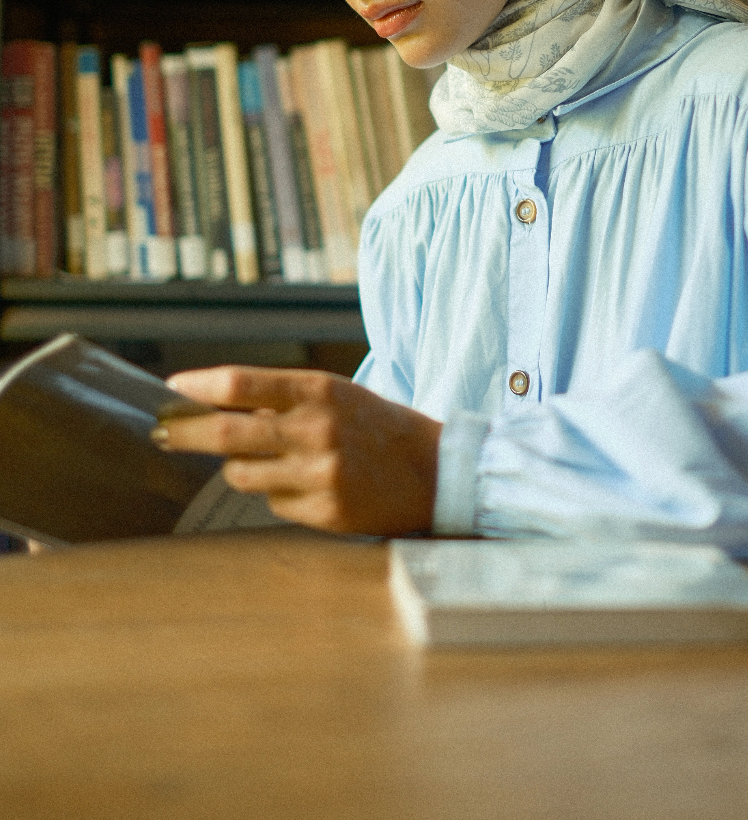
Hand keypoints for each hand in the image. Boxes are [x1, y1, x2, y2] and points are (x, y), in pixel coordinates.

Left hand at [158, 367, 441, 536]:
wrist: (436, 473)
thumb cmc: (377, 426)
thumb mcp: (337, 394)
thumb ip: (283, 399)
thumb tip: (216, 405)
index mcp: (320, 391)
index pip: (242, 385)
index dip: (200, 386)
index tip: (173, 388)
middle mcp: (317, 431)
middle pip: (225, 434)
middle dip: (183, 433)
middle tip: (161, 434)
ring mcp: (319, 475)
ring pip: (241, 475)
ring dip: (241, 467)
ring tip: (272, 460)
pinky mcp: (324, 513)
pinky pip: (272, 503)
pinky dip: (278, 493)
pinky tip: (309, 485)